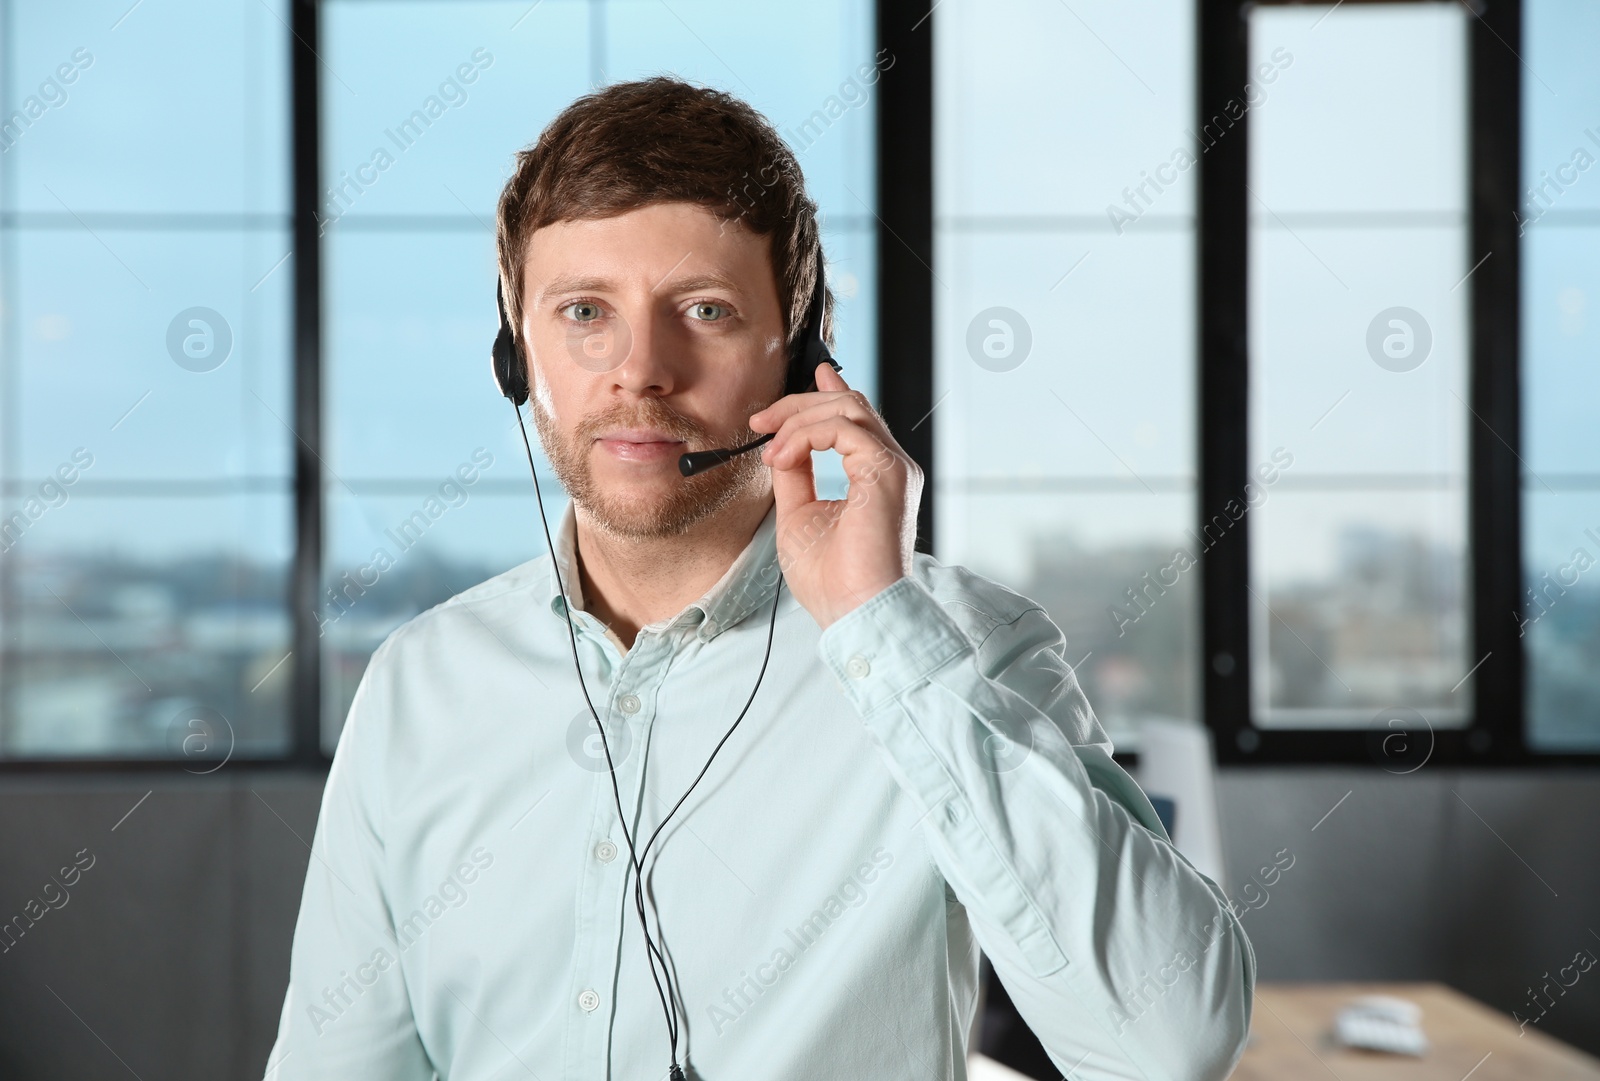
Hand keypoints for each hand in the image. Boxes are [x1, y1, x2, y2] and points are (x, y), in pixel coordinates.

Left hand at [749, 363, 922, 629]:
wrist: (854, 612)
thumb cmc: (832, 580)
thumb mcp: (799, 515)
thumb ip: (796, 476)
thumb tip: (780, 447)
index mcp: (876, 476)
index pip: (855, 418)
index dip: (825, 393)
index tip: (789, 394)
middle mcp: (891, 466)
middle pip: (849, 405)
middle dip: (799, 404)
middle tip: (760, 420)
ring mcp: (893, 467)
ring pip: (847, 408)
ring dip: (798, 419)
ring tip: (768, 444)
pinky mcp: (886, 472)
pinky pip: (842, 428)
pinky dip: (804, 436)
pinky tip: (783, 456)